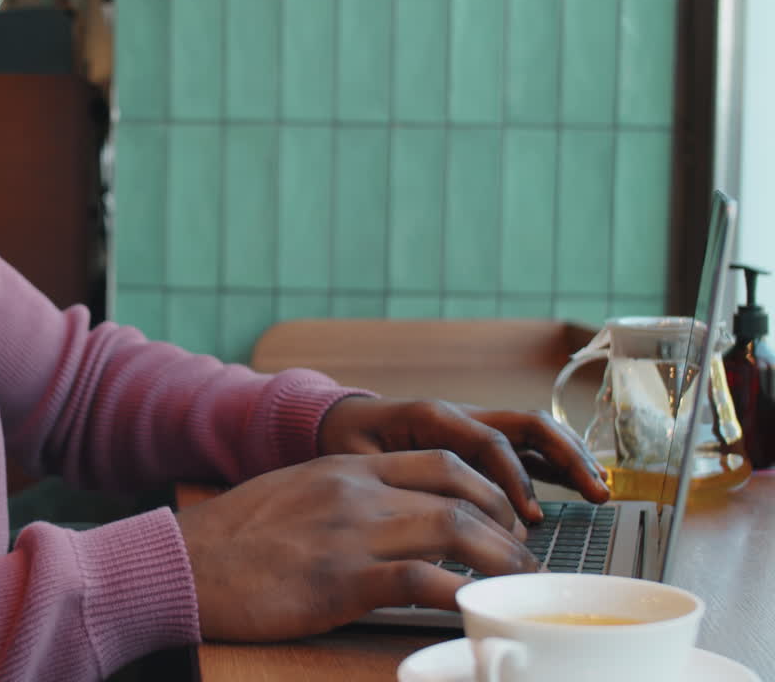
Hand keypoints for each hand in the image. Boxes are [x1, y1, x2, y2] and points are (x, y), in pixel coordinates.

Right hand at [176, 452, 539, 640]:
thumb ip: (343, 500)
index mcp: (345, 468)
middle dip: (505, 523)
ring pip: (454, 528)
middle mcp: (355, 490)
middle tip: (524, 555)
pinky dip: (458, 595)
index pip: (439, 461)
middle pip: (459, 491)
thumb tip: (389, 525)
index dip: (486, 487)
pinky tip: (474, 609)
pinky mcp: (341, 580)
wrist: (182, 562)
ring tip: (518, 583)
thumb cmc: (231, 539)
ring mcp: (350, 532)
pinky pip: (421, 582)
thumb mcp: (294, 497)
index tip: (504, 515)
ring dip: (499, 558)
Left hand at [317, 397, 609, 523]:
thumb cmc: (346, 441)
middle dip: (565, 458)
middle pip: (527, 426)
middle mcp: (461, 415)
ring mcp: (474, 425)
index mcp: (434, 417)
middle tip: (595, 493)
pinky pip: (525, 445)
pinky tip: (577, 488)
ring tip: (599, 491)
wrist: (337, 419)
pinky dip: (554, 463)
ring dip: (570, 458)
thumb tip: (427, 521)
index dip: (513, 480)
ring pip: (534, 433)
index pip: (490, 443)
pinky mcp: (478, 440)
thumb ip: (390, 482)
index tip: (528, 519)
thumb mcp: (357, 461)